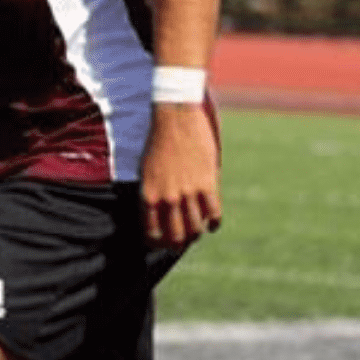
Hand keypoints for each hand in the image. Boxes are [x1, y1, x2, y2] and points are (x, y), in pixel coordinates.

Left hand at [140, 103, 221, 249]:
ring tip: (198, 231)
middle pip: (176, 235)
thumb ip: (153, 193)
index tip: (162, 243)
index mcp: (148, 195)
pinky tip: (212, 223)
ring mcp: (188, 192)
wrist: (175, 117)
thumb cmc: (157, 141)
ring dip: (197, 233)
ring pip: (196, 228)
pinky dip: (213, 222)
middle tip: (182, 241)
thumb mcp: (146, 170)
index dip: (158, 243)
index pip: (152, 233)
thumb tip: (159, 213)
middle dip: (178, 242)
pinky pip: (213, 214)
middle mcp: (167, 197)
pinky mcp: (207, 183)